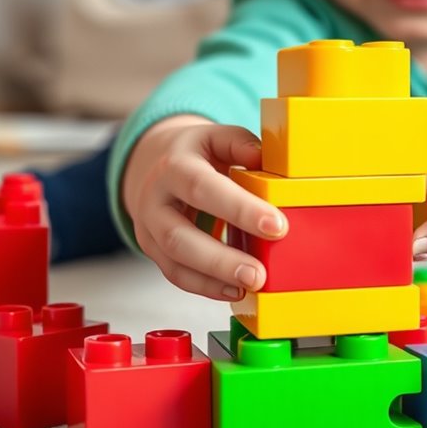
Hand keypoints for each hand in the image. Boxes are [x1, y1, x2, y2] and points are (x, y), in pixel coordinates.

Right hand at [122, 115, 287, 299]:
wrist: (153, 162)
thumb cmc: (195, 153)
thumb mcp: (215, 137)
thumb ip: (240, 144)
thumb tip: (263, 158)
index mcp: (174, 166)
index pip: (203, 188)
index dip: (239, 208)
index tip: (277, 226)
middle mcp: (155, 200)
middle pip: (179, 236)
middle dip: (221, 259)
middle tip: (259, 274)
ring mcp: (149, 228)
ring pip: (174, 261)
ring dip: (214, 279)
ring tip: (250, 285)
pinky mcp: (153, 249)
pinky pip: (176, 274)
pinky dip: (206, 286)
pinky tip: (234, 290)